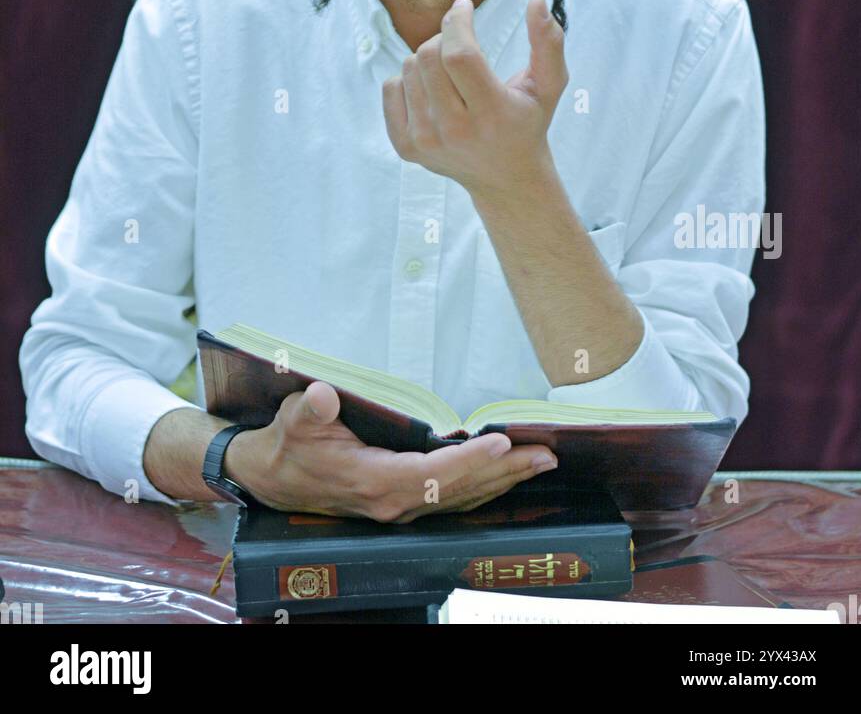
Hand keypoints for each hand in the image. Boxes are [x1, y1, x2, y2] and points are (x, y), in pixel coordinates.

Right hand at [225, 381, 557, 521]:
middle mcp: (392, 502)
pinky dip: (484, 486)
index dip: (467, 462)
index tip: (500, 444)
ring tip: (541, 463)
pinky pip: (453, 498)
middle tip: (545, 455)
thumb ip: (309, 410)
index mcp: (371, 482)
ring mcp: (400, 507)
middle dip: (504, 473)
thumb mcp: (292, 420)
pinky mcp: (403, 502)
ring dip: (503, 482)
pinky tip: (507, 475)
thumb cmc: (288, 443)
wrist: (271, 477)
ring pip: (462, 498)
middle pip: (459, 490)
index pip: (430, 475)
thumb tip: (323, 396)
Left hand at [381, 0, 567, 198]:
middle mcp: (454, 131)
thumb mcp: (549, 85)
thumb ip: (549, 42)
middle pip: (428, 56)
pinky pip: (391, 87)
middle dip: (444, 36)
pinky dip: (409, 79)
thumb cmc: (528, 123)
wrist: (505, 179)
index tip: (463, 6)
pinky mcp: (404, 146)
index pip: (459, 54)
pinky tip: (433, 91)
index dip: (457, 22)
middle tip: (461, 41)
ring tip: (452, 73)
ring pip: (409, 67)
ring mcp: (425, 141)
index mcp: (492, 114)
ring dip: (429, 57)